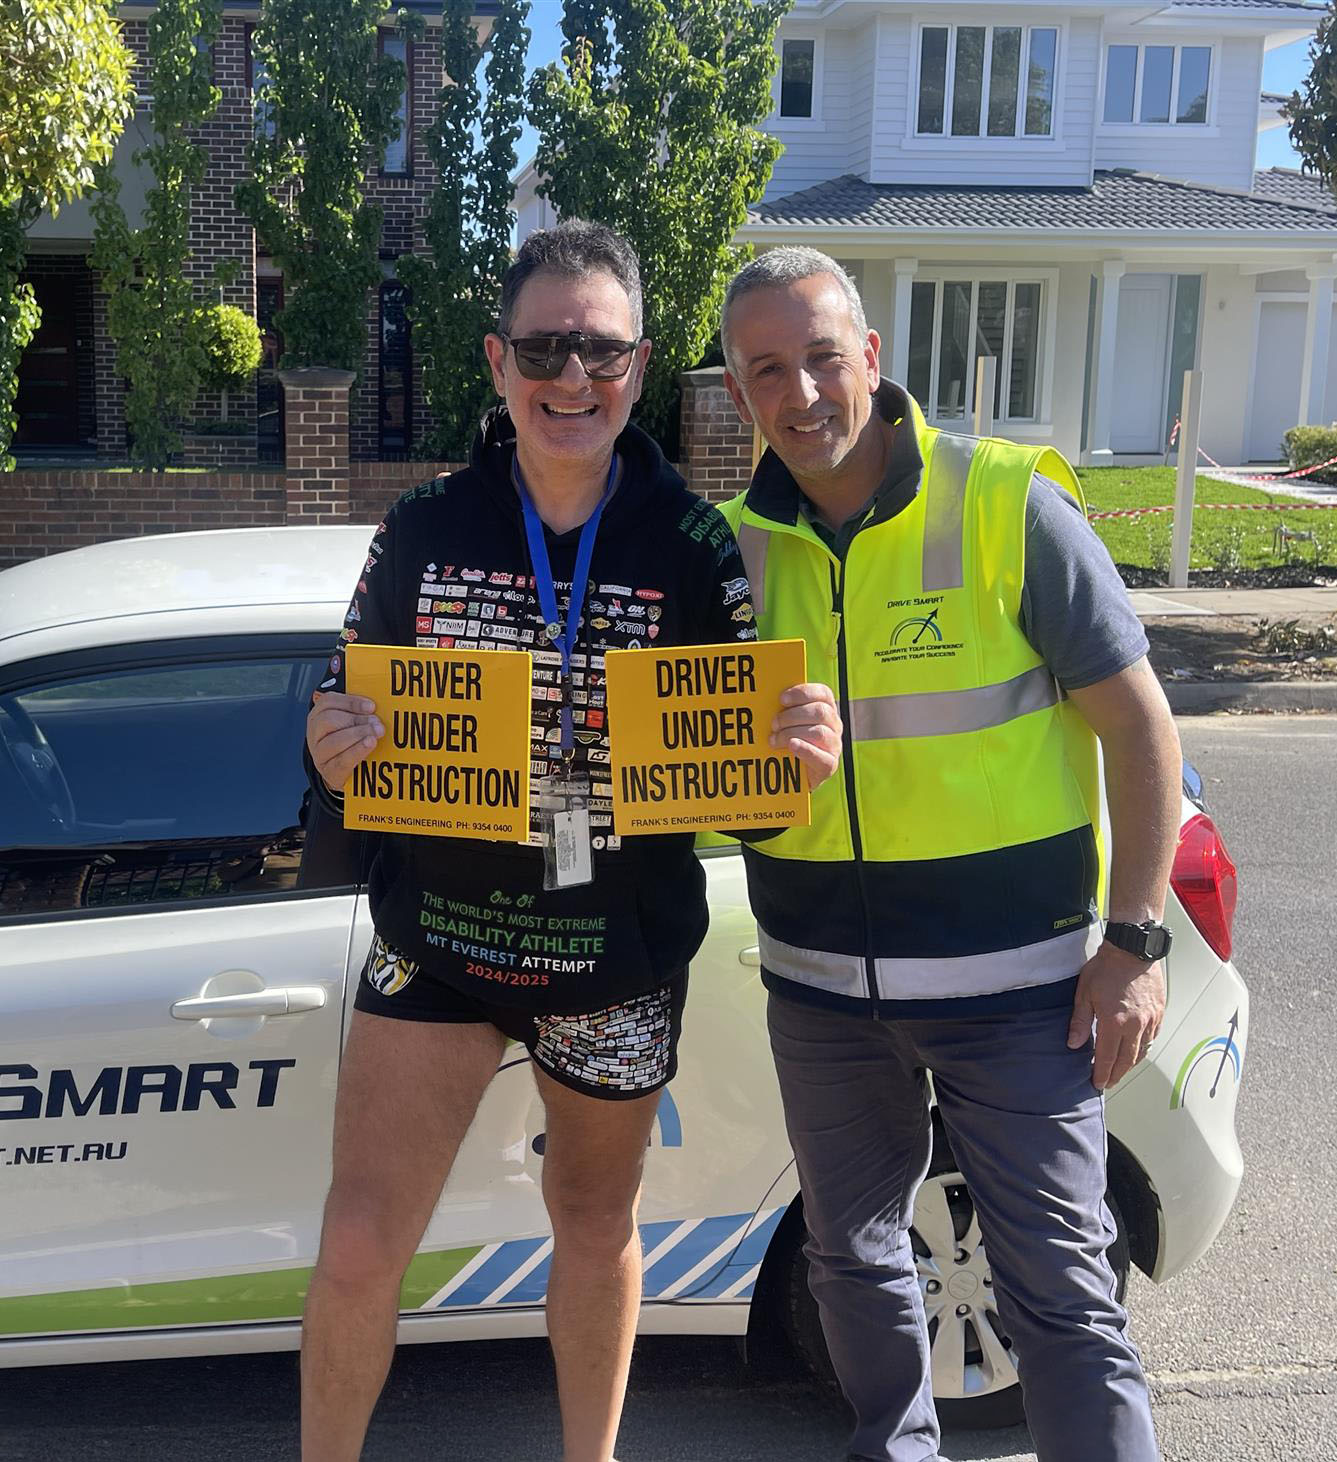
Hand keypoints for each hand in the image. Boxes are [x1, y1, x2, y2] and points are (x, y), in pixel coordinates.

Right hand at [307, 692, 382, 792]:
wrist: (346, 775)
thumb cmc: (351, 744)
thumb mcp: (352, 724)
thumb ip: (359, 712)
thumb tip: (375, 704)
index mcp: (319, 716)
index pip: (327, 702)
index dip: (350, 702)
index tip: (371, 706)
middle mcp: (315, 734)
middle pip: (328, 720)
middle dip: (356, 720)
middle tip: (377, 723)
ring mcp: (319, 754)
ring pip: (333, 741)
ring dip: (358, 735)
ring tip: (375, 735)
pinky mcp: (328, 771)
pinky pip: (341, 761)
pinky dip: (357, 752)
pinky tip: (369, 745)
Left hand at [771, 682, 841, 790]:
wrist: (792, 775)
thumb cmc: (787, 741)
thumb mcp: (787, 722)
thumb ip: (785, 709)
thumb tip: (768, 697)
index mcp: (826, 709)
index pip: (823, 693)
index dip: (803, 693)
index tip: (782, 699)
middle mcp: (834, 725)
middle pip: (820, 712)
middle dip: (792, 716)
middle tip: (774, 724)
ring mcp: (834, 745)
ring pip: (819, 733)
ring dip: (792, 733)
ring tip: (774, 740)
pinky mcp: (829, 765)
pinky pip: (822, 757)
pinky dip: (805, 750)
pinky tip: (791, 745)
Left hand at [1067, 942, 1165, 1089]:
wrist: (1133, 950)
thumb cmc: (1107, 968)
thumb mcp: (1085, 993)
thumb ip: (1080, 1021)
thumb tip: (1073, 1043)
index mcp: (1114, 1022)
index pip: (1107, 1058)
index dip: (1102, 1073)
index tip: (1098, 1083)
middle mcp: (1135, 1026)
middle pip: (1127, 1060)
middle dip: (1117, 1074)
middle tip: (1109, 1082)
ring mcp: (1150, 1020)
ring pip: (1142, 1052)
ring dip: (1130, 1064)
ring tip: (1120, 1069)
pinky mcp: (1159, 1013)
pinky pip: (1152, 1038)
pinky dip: (1143, 1048)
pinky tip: (1136, 1049)